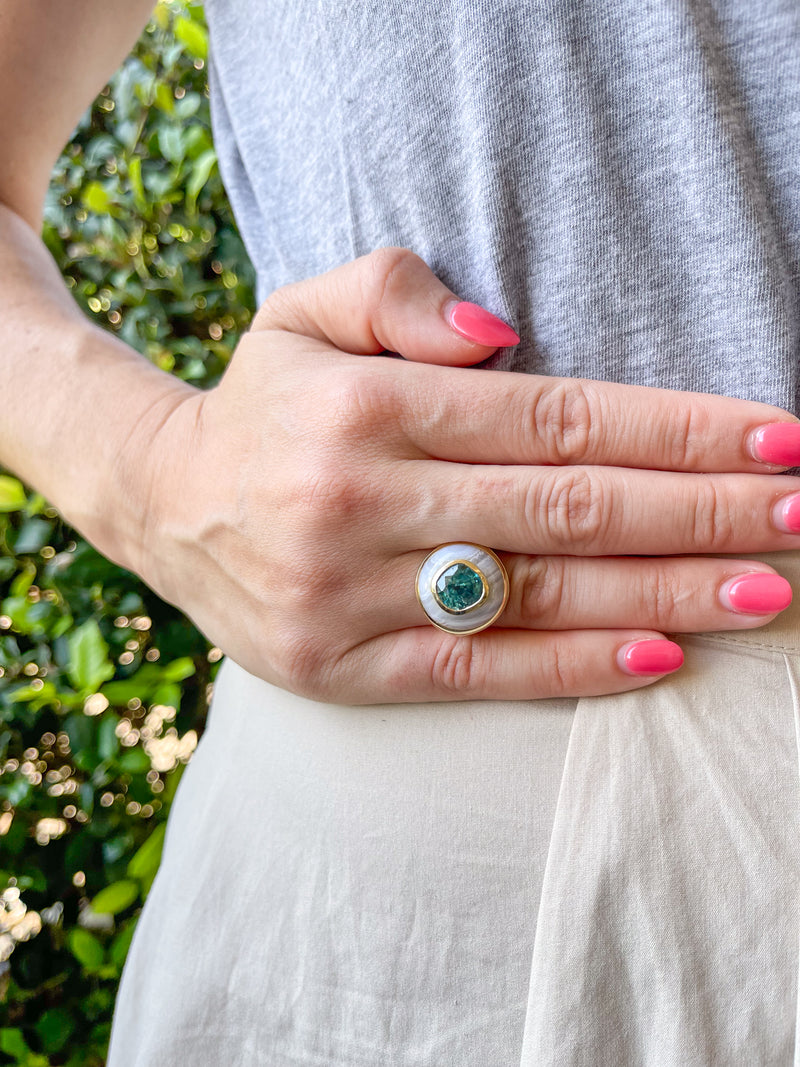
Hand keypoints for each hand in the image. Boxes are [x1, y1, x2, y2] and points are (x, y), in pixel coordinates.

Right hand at [128, 248, 799, 702]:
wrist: (161, 503)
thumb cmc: (265, 404)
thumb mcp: (304, 309)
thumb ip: (398, 291)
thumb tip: (505, 338)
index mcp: (368, 407)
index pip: (558, 420)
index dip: (676, 432)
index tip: (777, 438)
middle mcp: (359, 502)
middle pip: (569, 511)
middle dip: (702, 513)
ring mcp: (348, 595)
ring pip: (537, 596)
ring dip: (667, 594)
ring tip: (768, 592)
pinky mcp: (339, 668)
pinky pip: (475, 674)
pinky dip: (574, 665)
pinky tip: (662, 654)